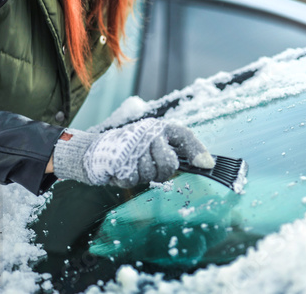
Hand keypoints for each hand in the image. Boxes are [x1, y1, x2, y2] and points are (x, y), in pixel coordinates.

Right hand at [52, 118, 213, 187]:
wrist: (97, 149)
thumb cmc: (133, 148)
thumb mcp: (157, 145)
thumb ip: (182, 151)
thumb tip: (207, 163)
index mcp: (160, 127)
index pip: (185, 135)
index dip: (197, 151)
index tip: (208, 165)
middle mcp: (149, 132)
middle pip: (169, 164)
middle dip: (161, 171)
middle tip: (149, 164)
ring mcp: (133, 145)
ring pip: (151, 174)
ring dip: (142, 175)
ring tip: (133, 164)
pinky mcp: (119, 159)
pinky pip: (133, 179)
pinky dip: (128, 178)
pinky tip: (123, 168)